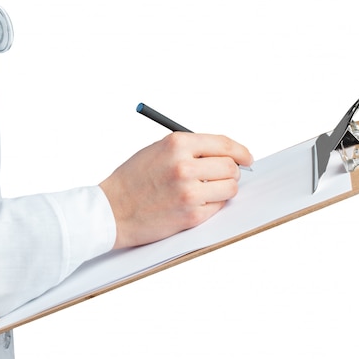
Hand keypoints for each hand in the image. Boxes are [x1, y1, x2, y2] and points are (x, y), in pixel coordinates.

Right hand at [99, 132, 252, 248]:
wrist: (111, 211)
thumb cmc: (132, 180)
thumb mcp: (157, 150)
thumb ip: (189, 148)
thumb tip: (224, 153)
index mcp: (176, 144)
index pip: (223, 144)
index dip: (240, 151)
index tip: (246, 157)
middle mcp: (184, 166)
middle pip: (231, 166)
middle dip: (231, 171)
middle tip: (222, 176)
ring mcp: (189, 192)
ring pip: (230, 187)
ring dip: (224, 189)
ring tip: (206, 191)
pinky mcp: (191, 215)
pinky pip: (219, 207)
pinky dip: (212, 205)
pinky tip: (193, 203)